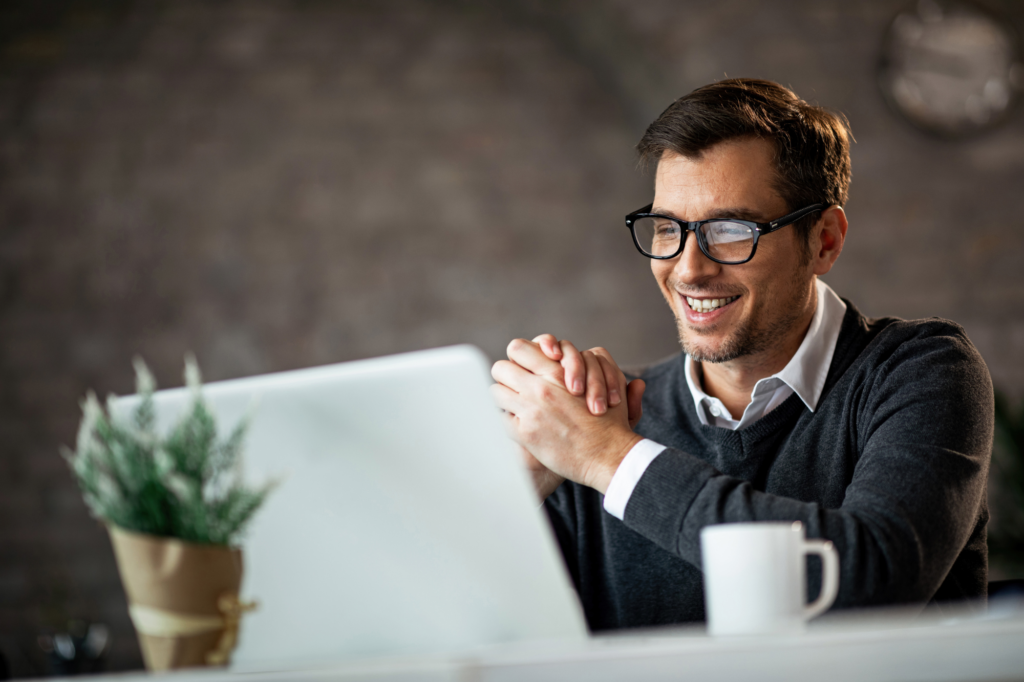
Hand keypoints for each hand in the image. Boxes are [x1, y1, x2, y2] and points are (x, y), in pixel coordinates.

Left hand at [492, 339, 643, 493]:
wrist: (609, 454)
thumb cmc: (610, 420)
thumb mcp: (602, 381)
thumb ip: (583, 366)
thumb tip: (560, 360)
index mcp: (556, 372)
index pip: (518, 348)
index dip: (518, 357)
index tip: (524, 368)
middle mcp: (540, 387)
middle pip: (500, 368)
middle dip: (506, 377)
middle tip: (515, 387)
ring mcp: (530, 410)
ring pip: (496, 392)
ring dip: (505, 399)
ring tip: (516, 407)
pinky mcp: (525, 433)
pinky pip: (501, 419)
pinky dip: (508, 422)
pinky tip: (519, 427)